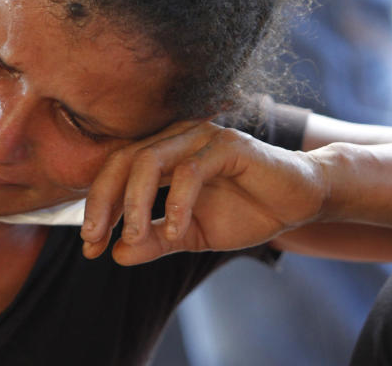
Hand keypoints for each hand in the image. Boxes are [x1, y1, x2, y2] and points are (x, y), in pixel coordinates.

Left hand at [80, 120, 327, 264]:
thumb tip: (116, 254)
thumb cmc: (247, 211)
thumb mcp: (193, 234)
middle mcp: (177, 138)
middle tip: (96, 240)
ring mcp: (202, 137)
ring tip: (135, 237)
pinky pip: (191, 170)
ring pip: (150, 160)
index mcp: (164, 154)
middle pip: (123, 160)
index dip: (97, 206)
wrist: (299, 201)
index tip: (91, 247)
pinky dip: (177, 202)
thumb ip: (155, 241)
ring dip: (135, 202)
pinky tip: (175, 231)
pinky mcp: (229, 144)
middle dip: (104, 202)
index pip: (115, 171)